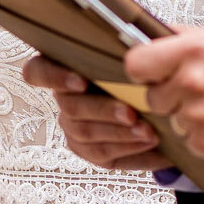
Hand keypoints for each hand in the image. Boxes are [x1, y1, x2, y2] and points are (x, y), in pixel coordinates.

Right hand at [27, 56, 164, 170]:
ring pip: (84, 133)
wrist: (165, 101)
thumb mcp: (143, 53)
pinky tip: (151, 144)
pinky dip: (128, 149)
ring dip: (119, 133)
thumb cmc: (149, 71)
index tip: (81, 82)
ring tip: (149, 132)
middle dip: (103, 111)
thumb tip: (139, 50)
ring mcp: (73, 126)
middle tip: (131, 114)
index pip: (38, 71)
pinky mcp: (88, 150)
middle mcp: (65, 97)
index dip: (54, 77)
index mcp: (68, 65)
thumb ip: (134, 50)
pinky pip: (100, 153)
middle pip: (69, 106)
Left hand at [124, 27, 203, 171]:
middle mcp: (191, 82)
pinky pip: (193, 143)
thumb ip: (190, 38)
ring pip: (175, 121)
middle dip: (173, 97)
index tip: (154, 73)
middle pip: (154, 97)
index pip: (137, 62)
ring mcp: (198, 117)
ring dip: (194, 119)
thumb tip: (159, 34)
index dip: (145, 70)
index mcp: (194, 50)